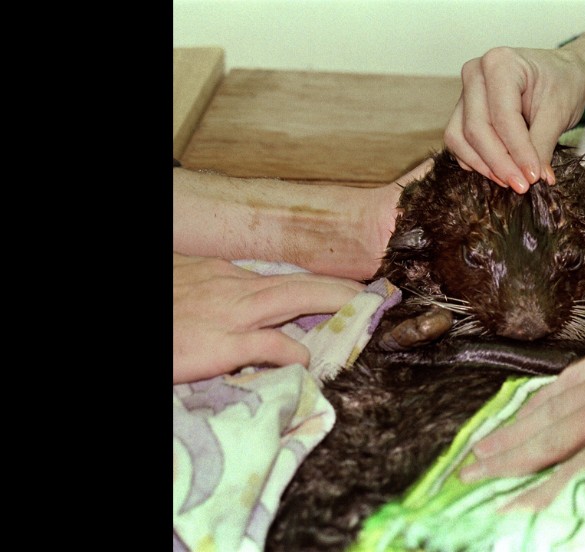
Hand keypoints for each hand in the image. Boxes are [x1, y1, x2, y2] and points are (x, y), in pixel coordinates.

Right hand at [173, 253, 364, 383]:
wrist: (140, 319)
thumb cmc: (161, 311)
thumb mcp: (183, 289)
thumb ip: (211, 293)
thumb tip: (233, 308)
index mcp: (221, 275)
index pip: (279, 278)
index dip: (315, 285)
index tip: (343, 291)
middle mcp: (231, 288)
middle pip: (297, 282)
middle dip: (338, 287)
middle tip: (371, 295)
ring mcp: (228, 314)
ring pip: (293, 299)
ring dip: (332, 303)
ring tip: (361, 312)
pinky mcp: (221, 343)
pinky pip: (268, 344)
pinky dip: (292, 351)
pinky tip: (307, 362)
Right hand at [443, 47, 584, 192]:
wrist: (562, 74)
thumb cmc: (563, 84)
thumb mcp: (559, 113)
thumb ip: (542, 145)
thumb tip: (532, 178)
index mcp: (500, 63)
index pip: (503, 117)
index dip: (517, 151)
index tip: (533, 177)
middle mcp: (475, 73)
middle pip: (476, 129)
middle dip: (499, 163)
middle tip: (522, 186)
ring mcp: (464, 92)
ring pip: (460, 138)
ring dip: (483, 165)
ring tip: (511, 182)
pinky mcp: (462, 111)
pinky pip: (458, 142)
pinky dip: (475, 161)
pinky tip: (498, 173)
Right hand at [458, 263, 584, 523]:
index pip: (571, 472)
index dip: (535, 494)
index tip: (504, 511)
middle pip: (545, 438)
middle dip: (503, 461)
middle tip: (467, 475)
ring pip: (547, 407)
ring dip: (511, 430)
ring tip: (480, 448)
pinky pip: (565, 378)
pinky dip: (538, 396)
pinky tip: (522, 407)